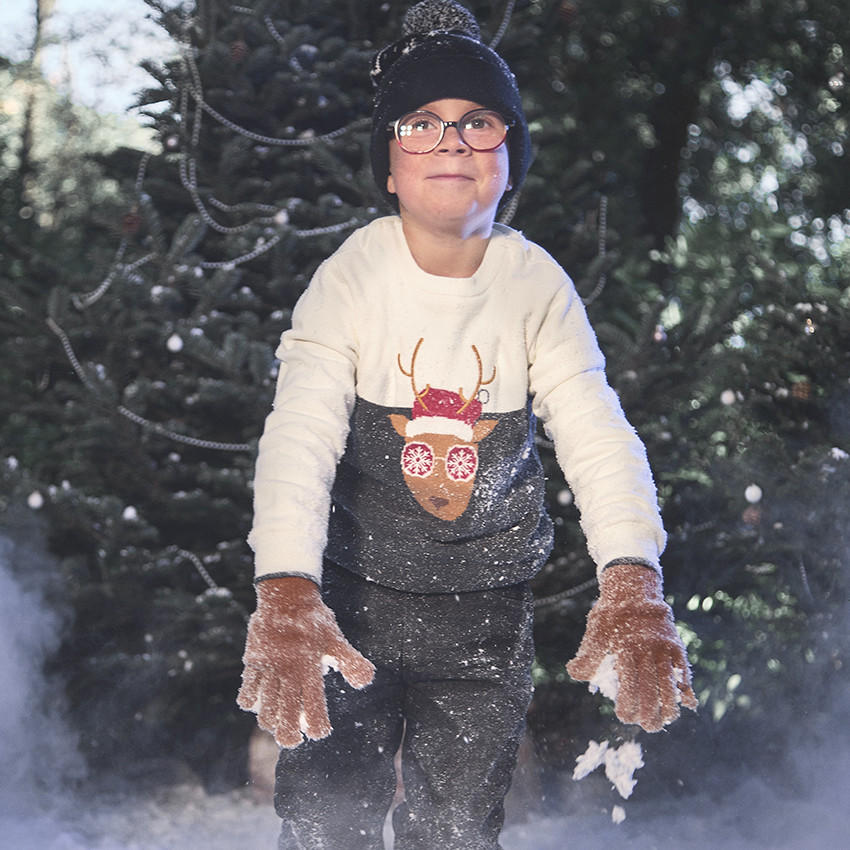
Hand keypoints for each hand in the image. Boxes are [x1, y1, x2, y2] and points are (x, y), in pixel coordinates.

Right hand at [237, 576, 374, 747]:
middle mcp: (287, 672)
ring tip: (279, 725)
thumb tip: (364, 681)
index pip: (313, 708)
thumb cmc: (315, 620)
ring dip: (271, 723)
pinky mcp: (253, 664)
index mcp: (310, 668)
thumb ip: (352, 662)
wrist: (286, 596)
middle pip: (284, 717)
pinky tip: (260, 703)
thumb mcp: (337, 639)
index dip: (316, 727)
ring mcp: (268, 669)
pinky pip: (247, 693)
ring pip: (264, 710)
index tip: (318, 732)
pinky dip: (252, 704)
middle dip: (289, 736)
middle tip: (294, 740)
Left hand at [566, 563, 697, 731]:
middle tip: (646, 726)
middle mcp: (647, 649)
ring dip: (669, 706)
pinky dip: (686, 688)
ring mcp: (664, 648)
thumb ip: (587, 655)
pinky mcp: (675, 644)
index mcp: (625, 648)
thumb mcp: (595, 631)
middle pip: (651, 689)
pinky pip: (683, 670)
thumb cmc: (611, 612)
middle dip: (649, 712)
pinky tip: (688, 704)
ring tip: (664, 721)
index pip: (628, 685)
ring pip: (669, 684)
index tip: (624, 716)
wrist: (634, 586)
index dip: (627, 705)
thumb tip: (574, 674)